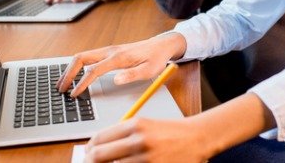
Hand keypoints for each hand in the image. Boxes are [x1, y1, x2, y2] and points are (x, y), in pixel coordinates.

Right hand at [56, 33, 186, 96]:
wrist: (160, 45)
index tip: (74, 94)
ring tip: (62, 84)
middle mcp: (109, 51)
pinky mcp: (108, 52)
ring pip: (81, 56)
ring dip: (70, 69)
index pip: (93, 70)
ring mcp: (107, 50)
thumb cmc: (156, 59)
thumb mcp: (149, 70)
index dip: (81, 83)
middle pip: (80, 58)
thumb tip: (116, 79)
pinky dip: (76, 66)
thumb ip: (133, 75)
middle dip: (68, 73)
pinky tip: (74, 75)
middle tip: (61, 89)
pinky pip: (87, 57)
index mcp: (118, 57)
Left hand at [84, 93, 274, 161]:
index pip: (99, 139)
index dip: (89, 148)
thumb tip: (97, 147)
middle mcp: (138, 141)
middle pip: (99, 157)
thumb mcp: (145, 125)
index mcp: (134, 125)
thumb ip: (122, 134)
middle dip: (92, 162)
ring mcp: (145, 159)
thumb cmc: (170, 132)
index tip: (88, 153)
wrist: (197, 138)